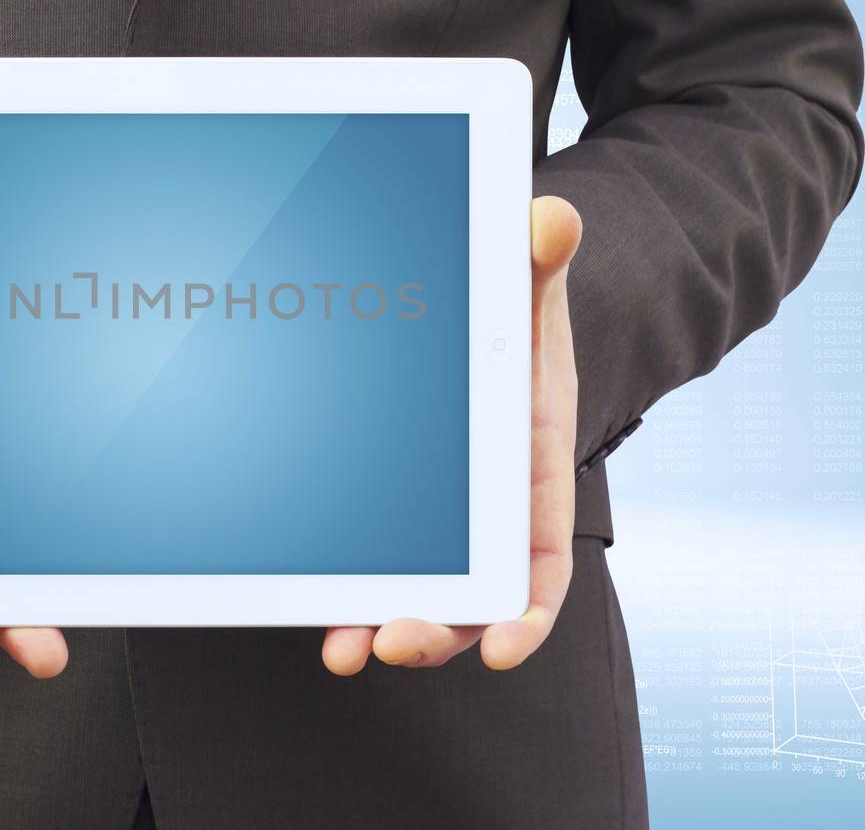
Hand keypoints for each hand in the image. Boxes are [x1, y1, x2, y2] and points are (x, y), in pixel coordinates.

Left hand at [321, 195, 582, 673]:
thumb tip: (553, 218)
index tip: (504, 644)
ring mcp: (434, 521)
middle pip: (470, 597)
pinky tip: (311, 608)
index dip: (528, 612)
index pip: (541, 561)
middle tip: (394, 641)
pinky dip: (345, 594)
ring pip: (415, 593)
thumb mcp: (529, 288)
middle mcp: (485, 516)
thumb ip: (539, 259)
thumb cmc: (514, 316)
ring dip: (381, 625)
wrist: (480, 320)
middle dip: (436, 629)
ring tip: (346, 647)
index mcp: (531, 474)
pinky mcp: (386, 513)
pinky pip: (367, 563)